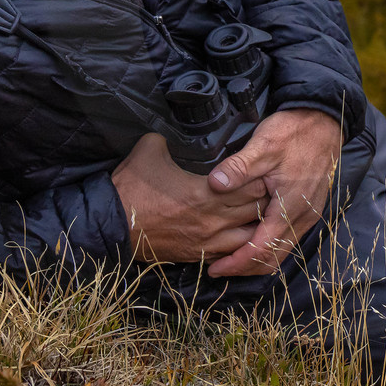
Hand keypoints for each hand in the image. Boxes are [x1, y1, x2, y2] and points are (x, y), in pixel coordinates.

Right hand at [111, 131, 269, 262]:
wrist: (111, 224)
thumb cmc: (131, 186)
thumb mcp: (151, 148)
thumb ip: (172, 137)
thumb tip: (178, 130)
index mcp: (205, 193)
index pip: (250, 186)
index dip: (263, 177)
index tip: (269, 168)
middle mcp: (212, 220)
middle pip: (256, 212)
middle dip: (267, 201)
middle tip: (275, 189)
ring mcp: (206, 242)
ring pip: (249, 238)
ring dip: (258, 226)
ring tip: (264, 214)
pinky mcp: (197, 255)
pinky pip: (230, 255)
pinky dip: (242, 246)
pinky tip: (247, 236)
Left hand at [205, 108, 342, 277]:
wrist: (324, 122)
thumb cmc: (294, 132)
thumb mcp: (263, 145)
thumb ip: (239, 167)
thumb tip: (215, 184)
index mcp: (290, 207)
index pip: (261, 249)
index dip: (236, 263)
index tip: (214, 269)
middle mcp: (303, 217)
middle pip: (273, 258)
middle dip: (244, 268)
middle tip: (217, 269)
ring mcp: (309, 214)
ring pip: (282, 251)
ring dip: (257, 259)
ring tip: (231, 258)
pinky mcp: (309, 208)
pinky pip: (288, 239)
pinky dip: (269, 247)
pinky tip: (252, 238)